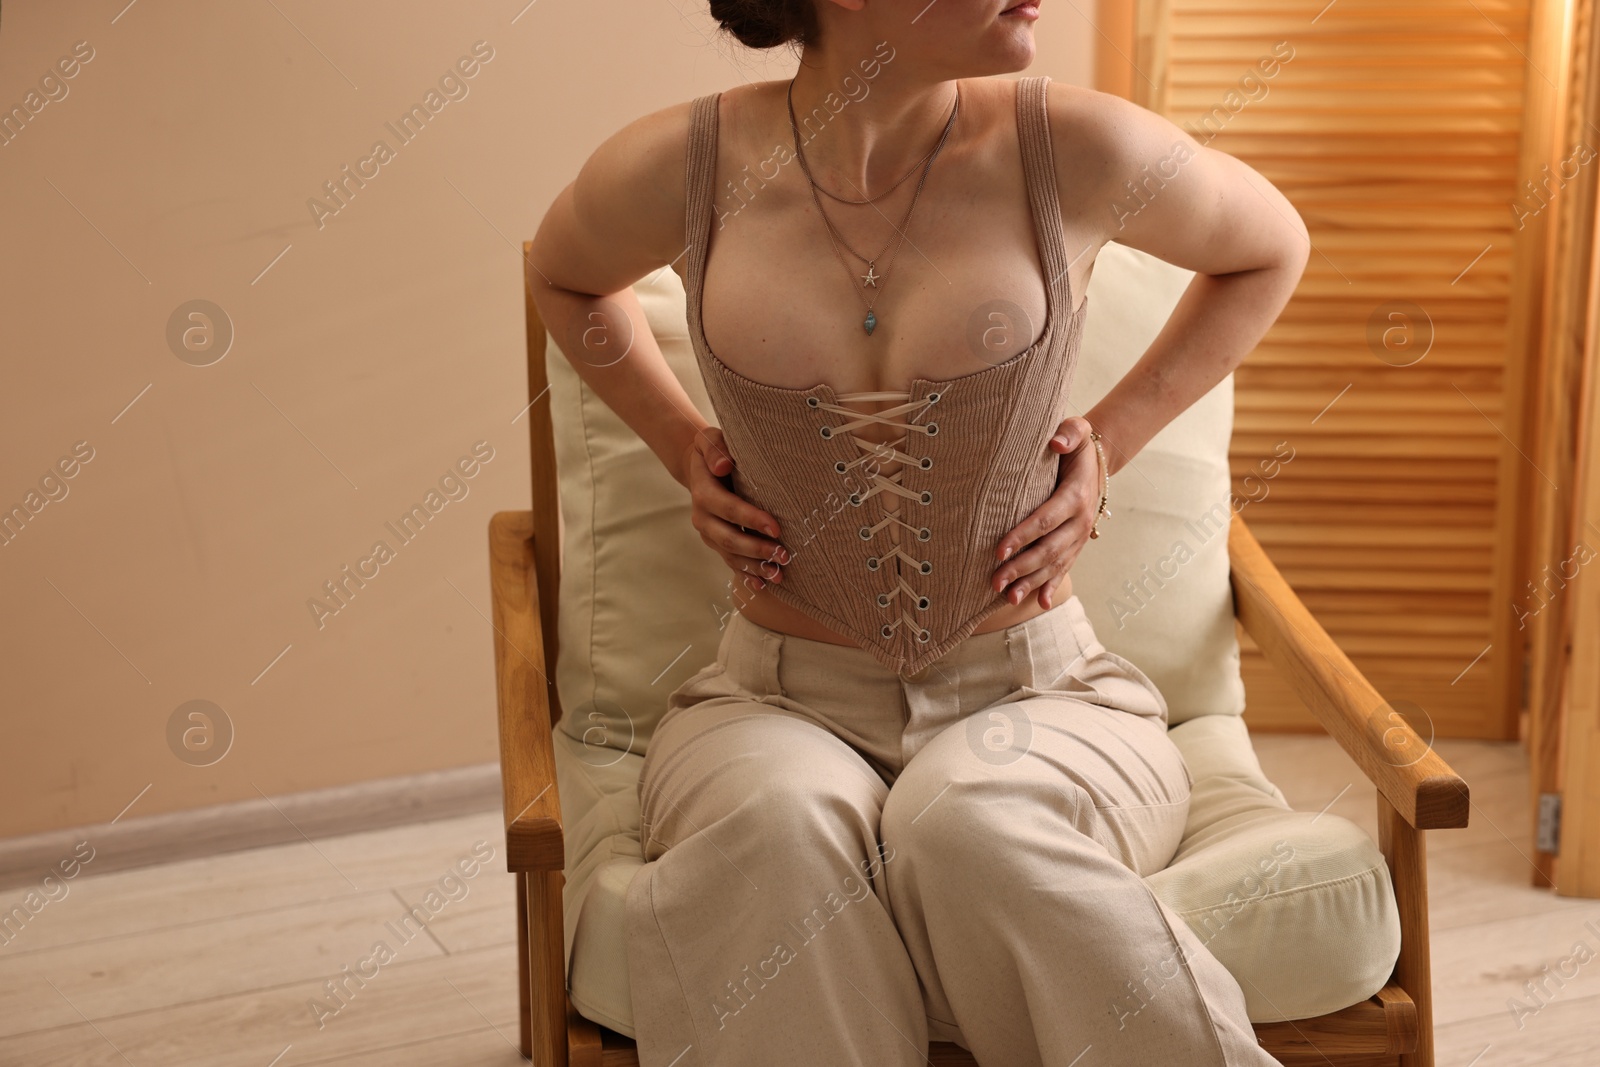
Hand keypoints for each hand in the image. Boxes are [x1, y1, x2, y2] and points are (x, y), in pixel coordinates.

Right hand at [683, 427, 788, 592]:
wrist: (699, 468)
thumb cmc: (713, 450)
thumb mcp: (708, 439)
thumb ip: (715, 448)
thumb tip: (724, 465)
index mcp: (703, 492)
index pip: (728, 508)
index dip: (751, 519)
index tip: (776, 528)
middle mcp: (703, 517)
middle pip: (729, 538)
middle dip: (756, 549)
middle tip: (784, 555)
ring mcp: (710, 533)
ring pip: (730, 555)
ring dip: (754, 566)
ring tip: (779, 574)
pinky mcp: (717, 543)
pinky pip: (731, 562)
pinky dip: (746, 574)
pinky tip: (763, 585)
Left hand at [991, 416, 1100, 609]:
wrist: (1097, 462)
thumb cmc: (1076, 444)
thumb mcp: (1077, 430)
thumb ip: (1069, 432)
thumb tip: (1056, 442)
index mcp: (1076, 495)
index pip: (1045, 519)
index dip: (1023, 535)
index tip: (999, 549)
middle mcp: (1080, 520)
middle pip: (1048, 548)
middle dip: (1021, 567)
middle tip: (995, 580)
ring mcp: (1080, 536)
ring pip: (1055, 564)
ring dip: (1032, 582)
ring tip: (1008, 598)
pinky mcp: (1076, 545)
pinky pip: (1064, 568)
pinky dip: (1052, 585)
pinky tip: (1041, 603)